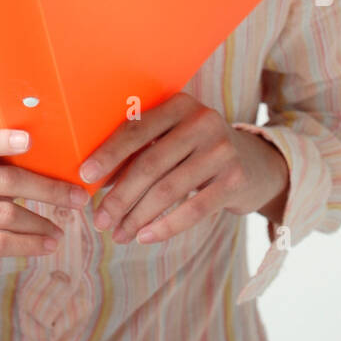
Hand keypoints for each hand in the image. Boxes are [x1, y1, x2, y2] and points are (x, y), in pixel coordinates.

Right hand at [0, 126, 89, 293]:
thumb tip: (52, 160)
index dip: (2, 139)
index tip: (30, 140)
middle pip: (3, 181)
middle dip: (46, 189)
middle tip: (78, 198)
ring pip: (4, 215)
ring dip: (40, 223)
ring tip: (62, 230)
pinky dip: (28, 245)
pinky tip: (46, 246)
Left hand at [78, 92, 288, 245]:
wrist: (257, 164)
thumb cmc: (198, 150)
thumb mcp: (175, 136)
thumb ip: (143, 147)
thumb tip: (95, 178)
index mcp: (180, 104)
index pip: (136, 129)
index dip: (108, 154)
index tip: (84, 177)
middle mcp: (202, 121)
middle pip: (150, 164)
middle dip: (120, 196)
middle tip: (99, 220)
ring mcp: (221, 150)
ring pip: (167, 190)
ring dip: (137, 217)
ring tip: (118, 234)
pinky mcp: (235, 180)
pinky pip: (192, 210)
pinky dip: (165, 227)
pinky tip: (145, 237)